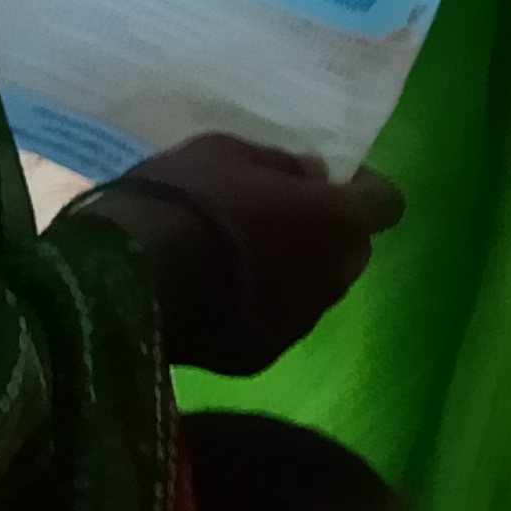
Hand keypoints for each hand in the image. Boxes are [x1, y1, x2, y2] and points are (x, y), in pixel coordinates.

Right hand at [90, 136, 405, 374]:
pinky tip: (216, 299)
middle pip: (351, 251)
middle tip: (282, 219)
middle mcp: (334, 278)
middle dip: (328, 235)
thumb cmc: (181, 199)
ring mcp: (300, 323)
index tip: (333, 181)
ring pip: (315, 292)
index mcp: (338, 221)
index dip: (363, 190)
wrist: (125, 280)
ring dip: (294, 276)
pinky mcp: (261, 357)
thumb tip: (312, 175)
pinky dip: (259, 310)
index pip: (386, 203)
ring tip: (241, 262)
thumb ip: (280, 165)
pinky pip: (275, 325)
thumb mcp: (225, 153)